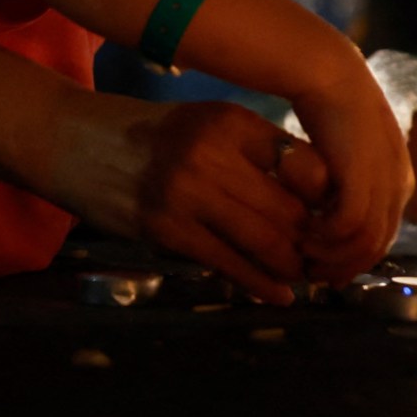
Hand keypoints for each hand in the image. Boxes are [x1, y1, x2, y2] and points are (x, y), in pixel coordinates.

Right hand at [48, 90, 322, 303]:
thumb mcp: (208, 123)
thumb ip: (258, 150)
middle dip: (315, 241)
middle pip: (290, 209)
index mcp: (232, 122)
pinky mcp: (166, 228)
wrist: (75, 143)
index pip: (303, 166)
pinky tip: (279, 294)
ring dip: (291, 267)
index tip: (341, 220)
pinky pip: (228, 264)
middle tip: (329, 259)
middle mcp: (212, 152)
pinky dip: (260, 285)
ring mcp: (187, 192)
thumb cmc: (154, 136)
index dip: (328, 200)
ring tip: (305, 276)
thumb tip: (321, 191)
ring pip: (265, 241)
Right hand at [286, 57, 412, 284]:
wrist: (330, 75)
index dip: (355, 259)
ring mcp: (385, 183)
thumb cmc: (329, 112)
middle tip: (311, 275)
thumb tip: (327, 216)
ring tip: (302, 256)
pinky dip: (326, 238)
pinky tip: (303, 234)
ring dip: (332, 256)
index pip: (383, 235)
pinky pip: (348, 226)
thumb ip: (344, 186)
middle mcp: (398, 186)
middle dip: (343, 266)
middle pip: (377, 246)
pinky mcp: (364, 178)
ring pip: (364, 242)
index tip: (327, 271)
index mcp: (398, 181)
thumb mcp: (344, 155)